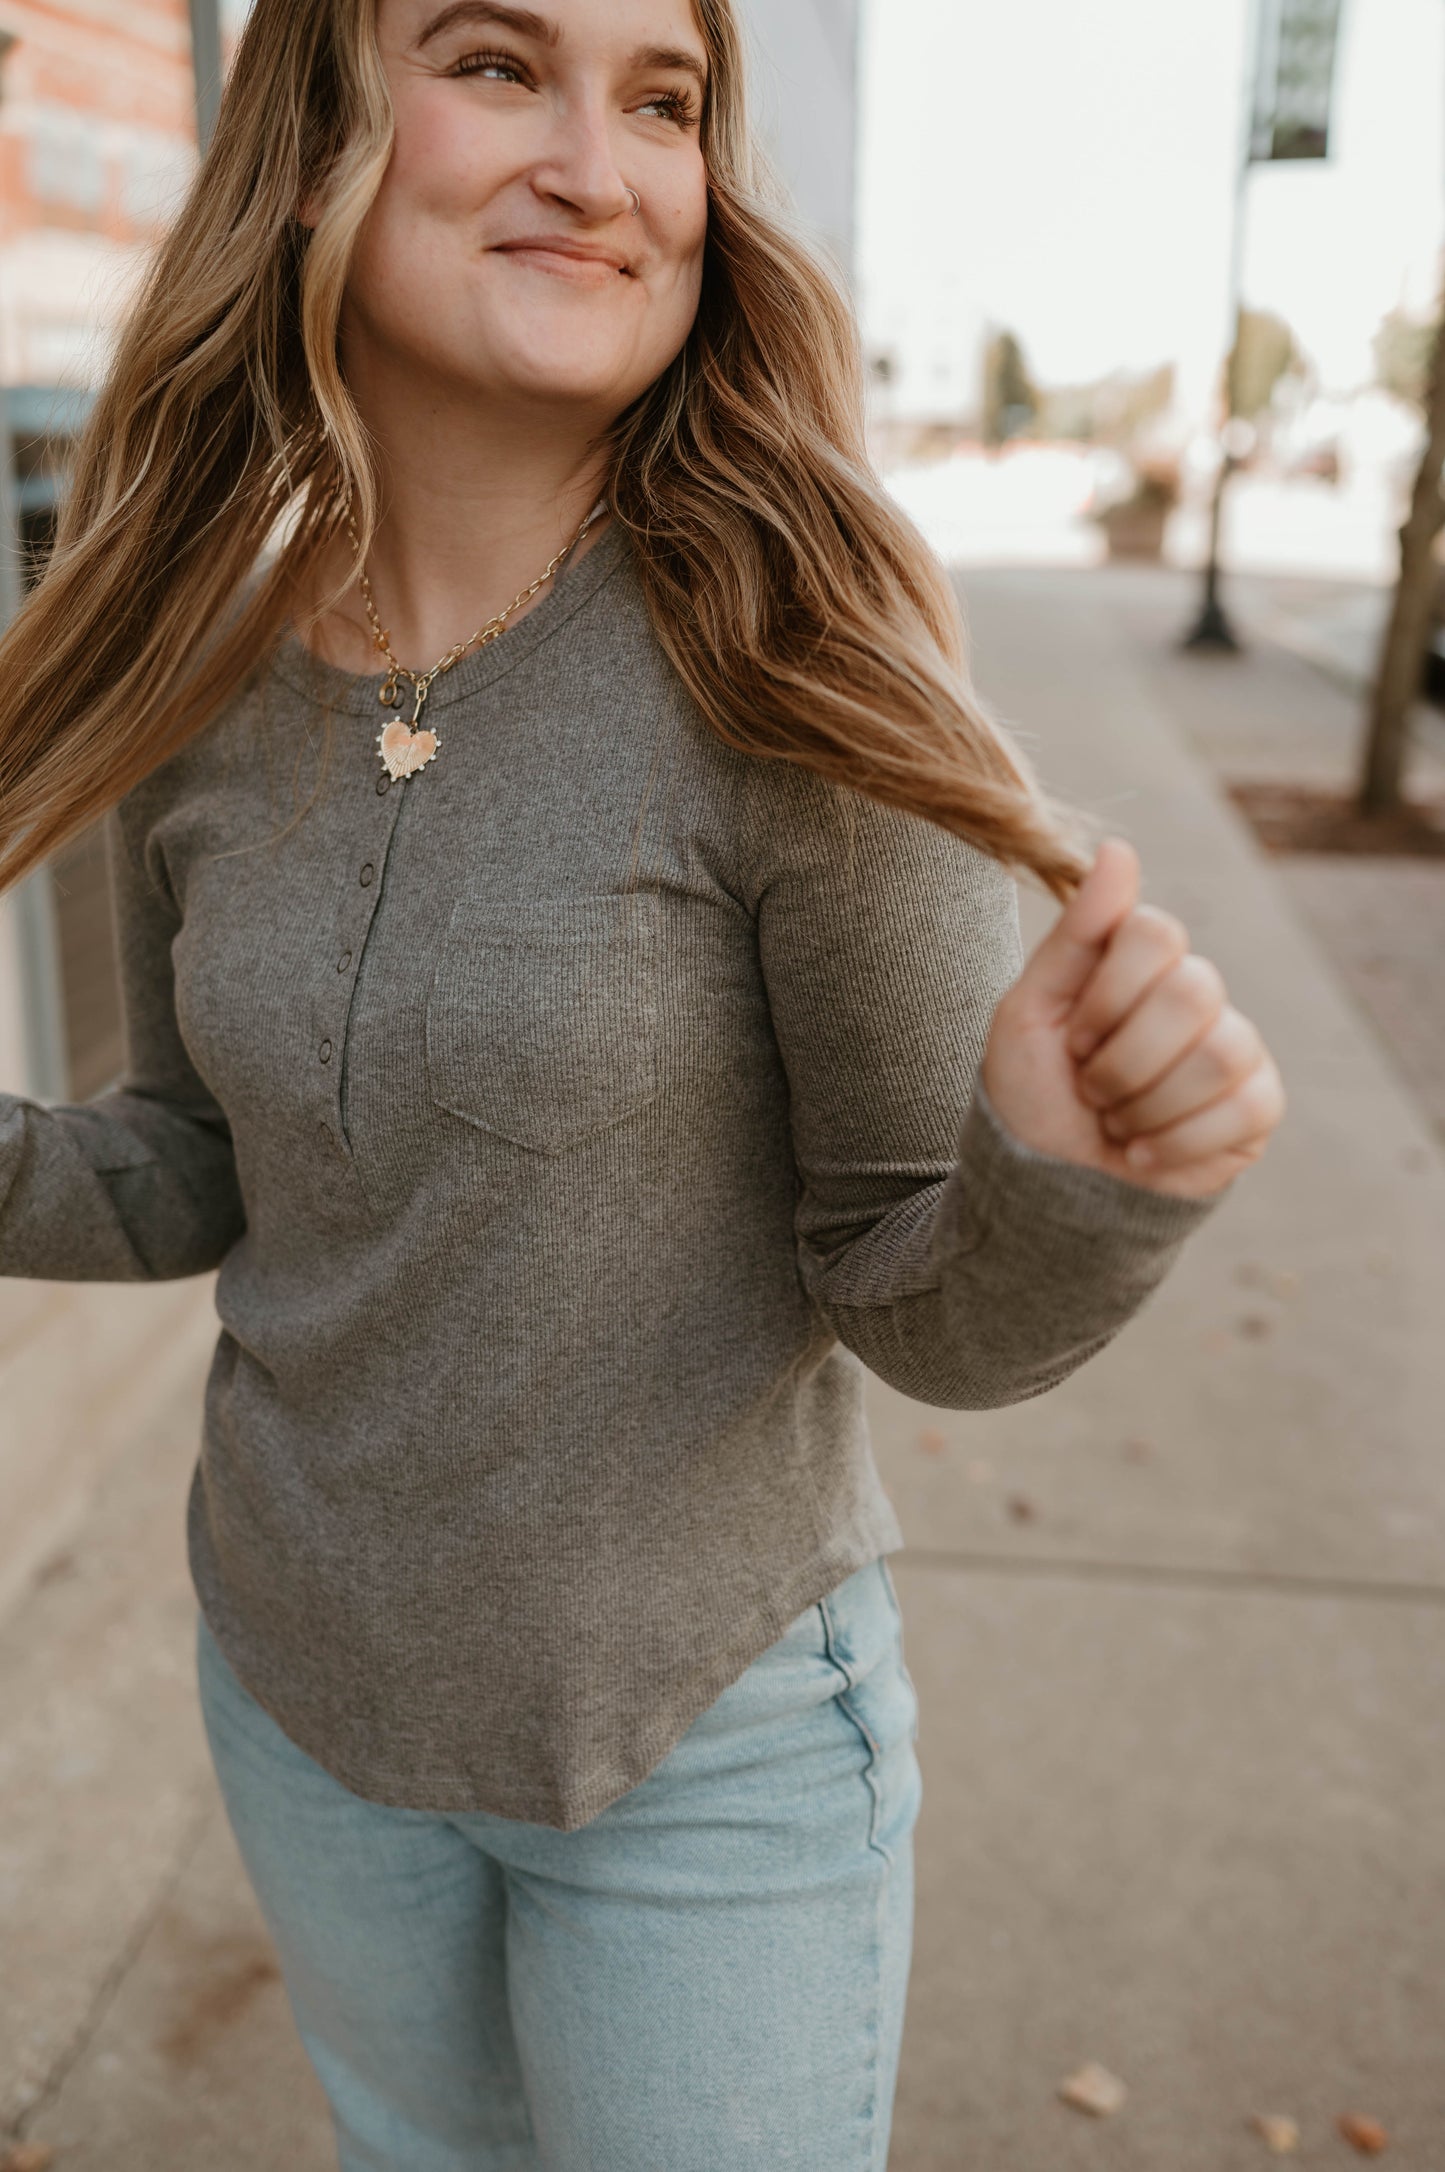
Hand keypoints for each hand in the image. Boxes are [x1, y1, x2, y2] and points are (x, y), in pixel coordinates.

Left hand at [979, 836, 1284, 1199]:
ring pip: (1219, 1053)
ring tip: (1117, 1123)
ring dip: (1145, 1105)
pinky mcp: (1259, 1108)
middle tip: (1093, 1088)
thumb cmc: (1032, 1094)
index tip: (1073, 1037)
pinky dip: (1174, 1143)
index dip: (1108, 994)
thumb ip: (1076, 933)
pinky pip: (1245, 1107)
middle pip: (1195, 990)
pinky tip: (1144, 1155)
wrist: (1044, 1186)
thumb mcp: (1029, 1010)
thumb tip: (1117, 846)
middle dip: (1122, 1058)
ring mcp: (1236, 1048)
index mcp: (1142, 962)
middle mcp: (1197, 994)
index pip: (1157, 931)